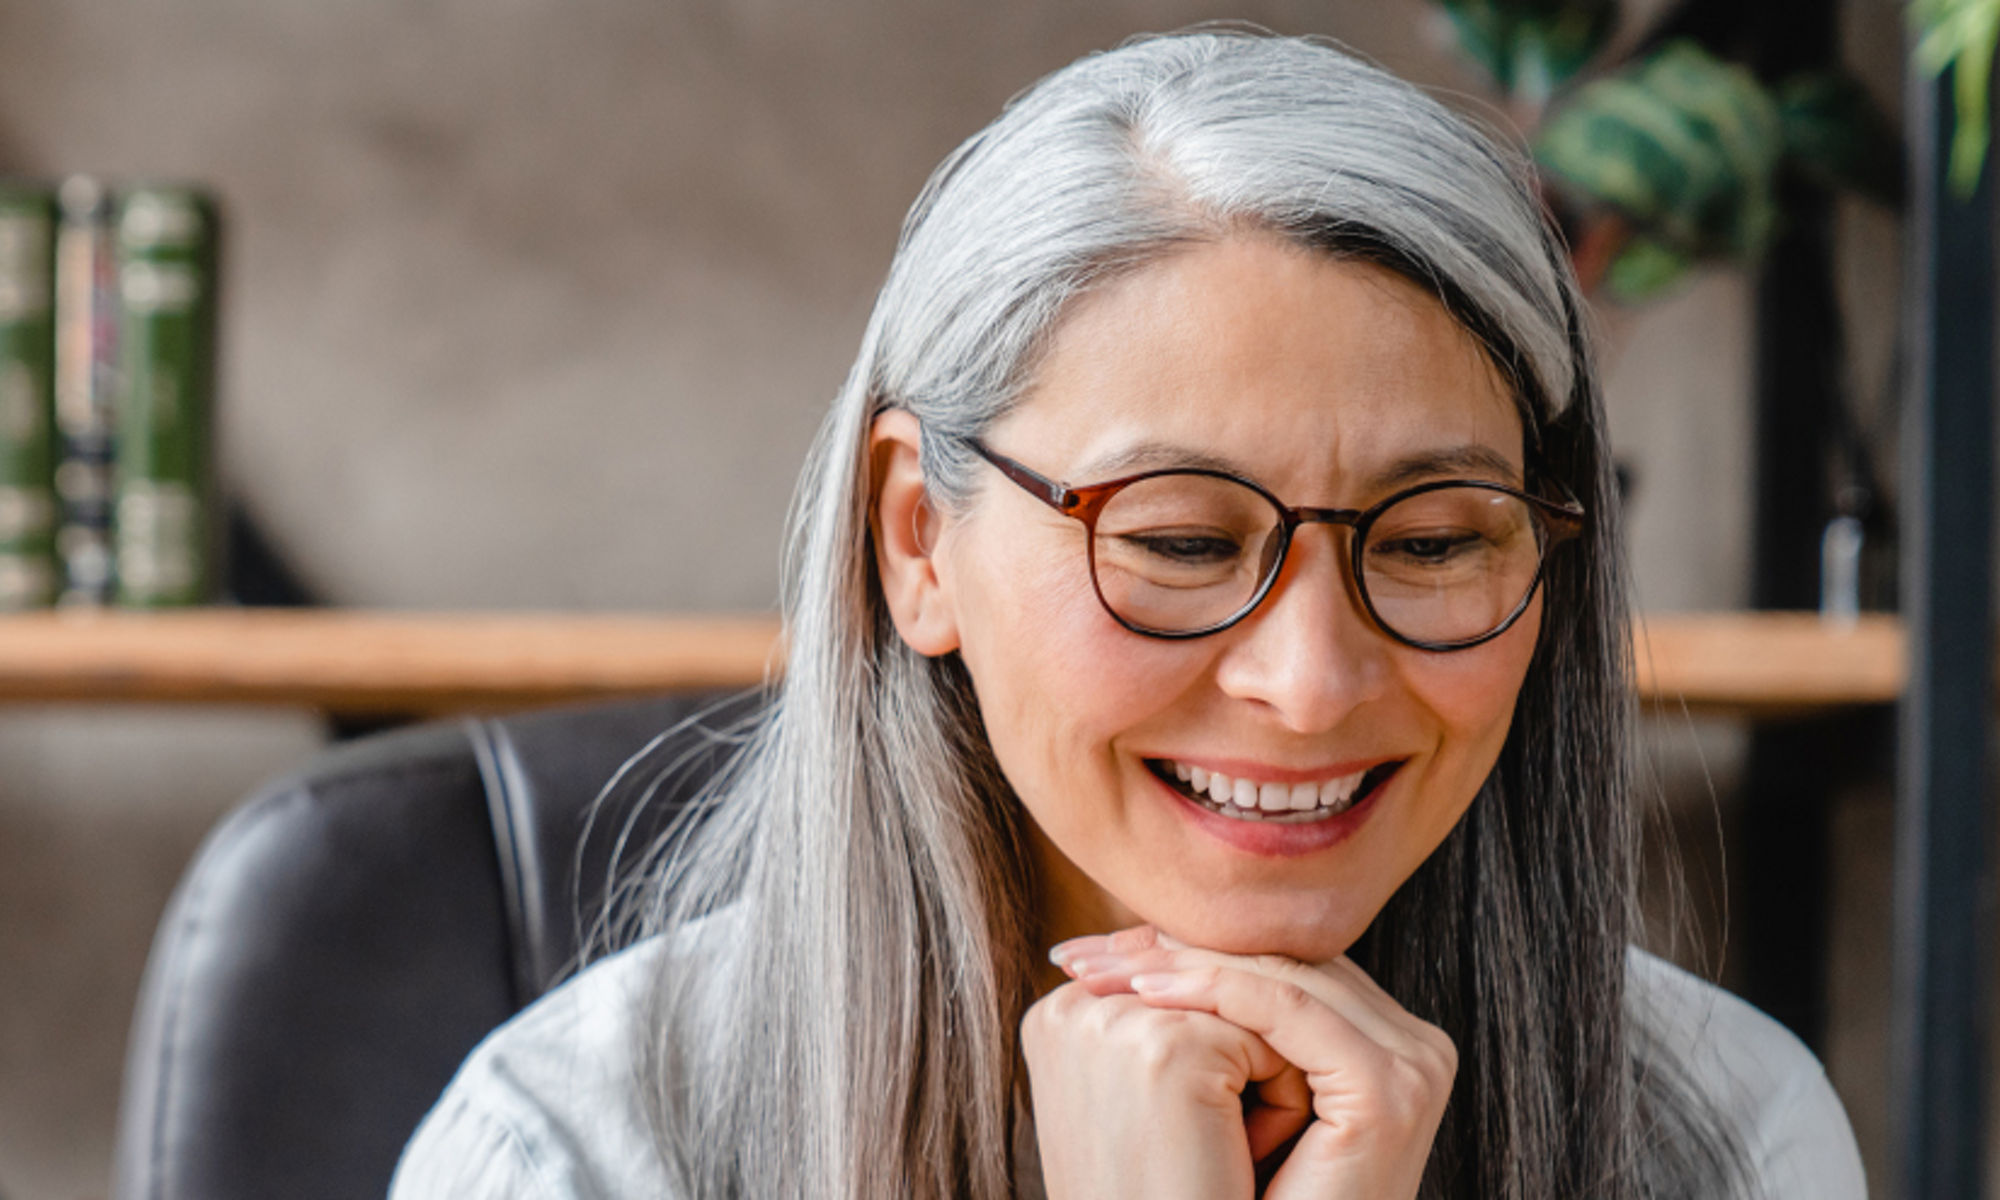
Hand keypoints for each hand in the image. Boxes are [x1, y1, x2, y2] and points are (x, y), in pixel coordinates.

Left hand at [1045, 926, 1456, 1199]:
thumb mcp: (1215, 1100)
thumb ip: (1214, 1022)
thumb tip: (1134, 940)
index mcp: (1380, 1041)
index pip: (1272, 967)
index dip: (1180, 951)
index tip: (1087, 950)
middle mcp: (1411, 1045)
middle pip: (1275, 964)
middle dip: (1168, 951)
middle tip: (1076, 954)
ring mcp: (1411, 1064)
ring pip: (1278, 977)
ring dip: (1178, 964)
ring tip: (1094, 972)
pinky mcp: (1389, 1089)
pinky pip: (1288, 1010)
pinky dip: (1213, 991)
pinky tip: (1145, 993)